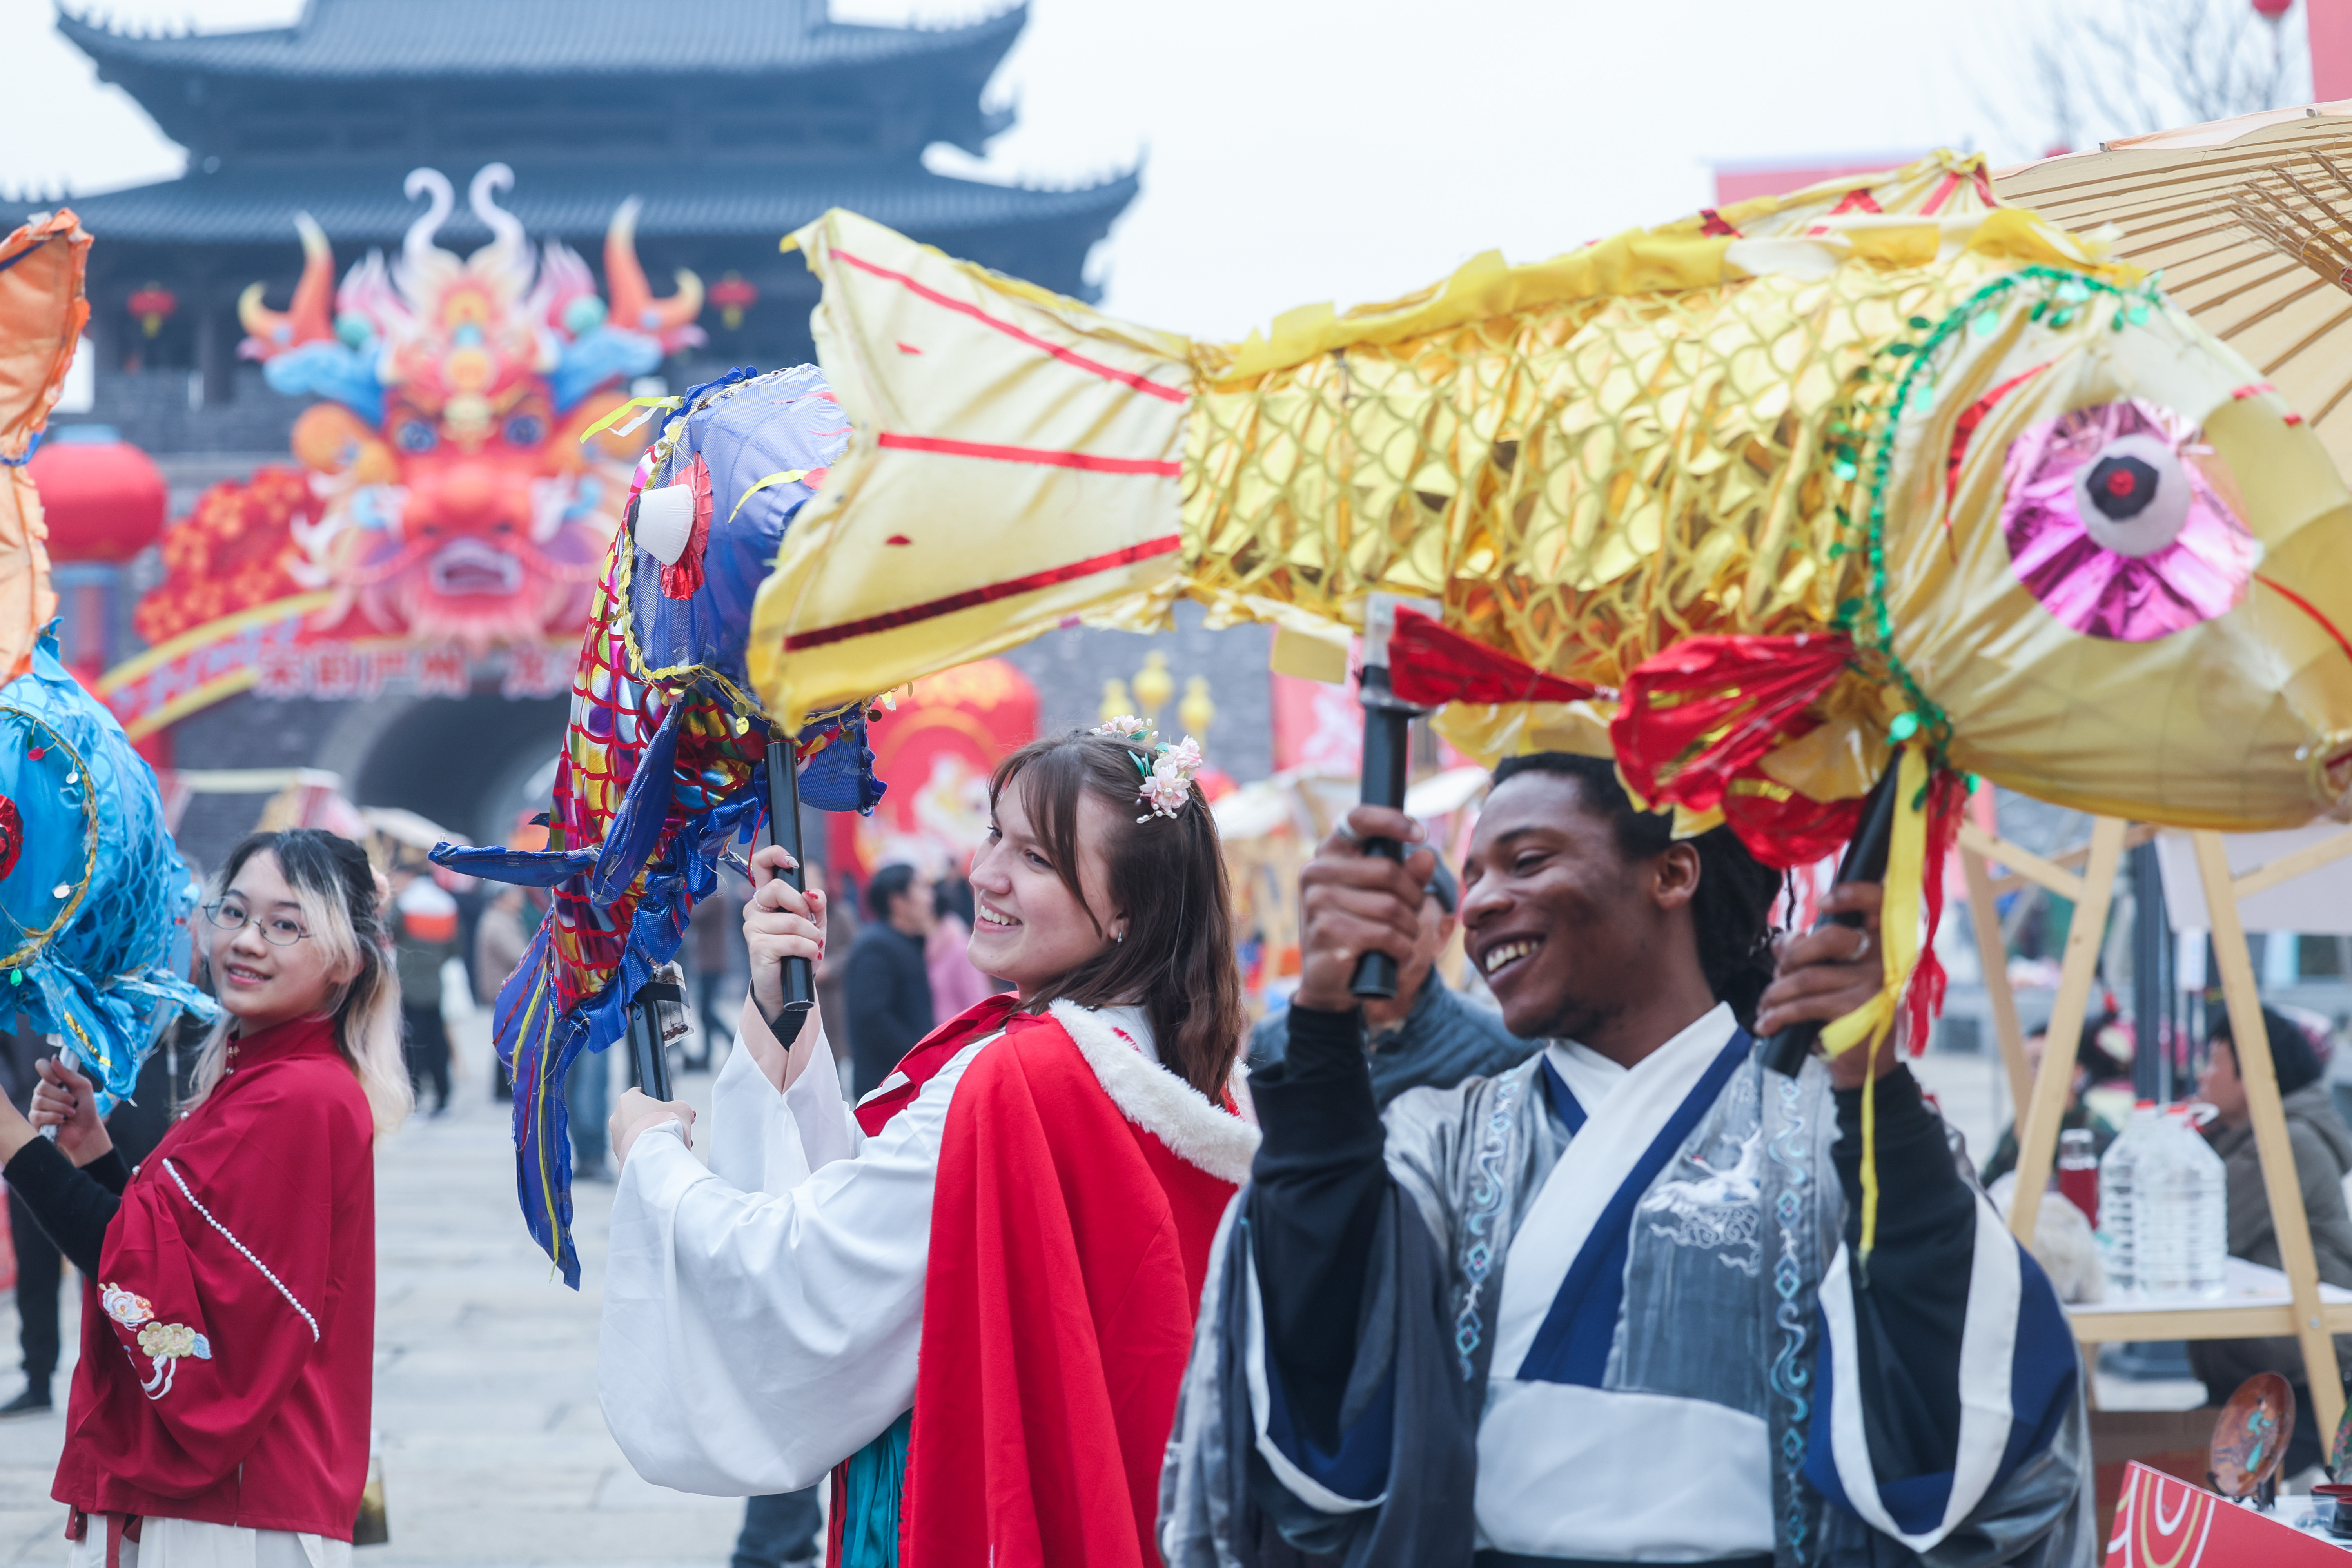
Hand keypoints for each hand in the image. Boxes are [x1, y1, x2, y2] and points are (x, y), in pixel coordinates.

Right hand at [31, 1056, 109, 1166]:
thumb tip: (54, 1059)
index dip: (48, 1071)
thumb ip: (69, 1074)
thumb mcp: (83, 1087)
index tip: (60, 1081)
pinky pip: (39, 1115)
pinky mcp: (35, 1120)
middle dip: (62, 1095)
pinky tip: (63, 1119)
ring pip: (40, 1101)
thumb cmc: (85, 1107)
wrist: (86, 1129)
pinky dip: (54, 1117)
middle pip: (42, 1086)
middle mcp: (42, 1091)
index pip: (42, 1066)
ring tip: (72, 1112)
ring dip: (61, 1107)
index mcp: (54, 1080)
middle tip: (74, 1102)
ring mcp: (37, 1106)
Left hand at [610, 1087, 694, 1164]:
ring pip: (635, 1133)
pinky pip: (633, 1148)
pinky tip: (657, 1153)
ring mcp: (615, 1137)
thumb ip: (680, 1107)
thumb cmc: (666, 1126)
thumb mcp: (681, 1108)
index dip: (655, 1100)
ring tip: (667, 1143)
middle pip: (637, 1115)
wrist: (656, 1153)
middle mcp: (616, 1116)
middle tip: (669, 1128)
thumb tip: (686, 1113)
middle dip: (652, 1121)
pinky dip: (644, 1150)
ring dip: (649, 1136)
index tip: (666, 1109)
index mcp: (628, 1099)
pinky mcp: (618, 1153)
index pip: (640, 1094)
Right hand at [742, 845, 826, 1019]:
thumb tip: (813, 894)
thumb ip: (817, 905)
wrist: (791, 985)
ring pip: (791, 920)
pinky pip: (792, 941)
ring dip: (811, 936)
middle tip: (809, 925)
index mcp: (767, 897)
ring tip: (812, 947)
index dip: (774, 855)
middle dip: (803, 908)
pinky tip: (808, 956)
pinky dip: (808, 949)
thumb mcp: (815, 924)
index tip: (792, 863)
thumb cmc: (800, 951)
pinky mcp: (757, 946)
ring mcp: (752, 927)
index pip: (761, 865)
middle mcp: (755, 908)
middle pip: (778, 889)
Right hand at [1293, 806, 1434, 1012]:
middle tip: (1411, 915)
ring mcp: (1318, 902)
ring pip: (1390, 906)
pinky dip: (1401, 948)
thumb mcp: (1384, 899)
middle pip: (1388, 871)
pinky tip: (1395, 954)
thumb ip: (1406, 876)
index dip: (1391, 820)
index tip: (1419, 833)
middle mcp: (1316, 873)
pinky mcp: (1327, 933)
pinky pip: (1384, 934)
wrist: (1329, 983)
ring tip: (1401, 939)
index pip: (1357, 820)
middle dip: (1413, 897)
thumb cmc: (1358, 933)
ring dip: (1409, 928)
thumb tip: (1426, 855)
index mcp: (1328, 856)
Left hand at [1753, 883, 1896, 1087]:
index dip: (1853, 894)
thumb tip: (1782, 941)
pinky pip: (1803, 1004)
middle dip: (1793, 956)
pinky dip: (1777, 1014)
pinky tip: (1766, 1025)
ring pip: (1808, 976)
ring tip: (1767, 1005)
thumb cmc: (1846, 1012)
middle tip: (1780, 973)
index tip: (1822, 902)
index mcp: (1885, 942)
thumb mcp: (1830, 976)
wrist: (1863, 1064)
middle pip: (1831, 937)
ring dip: (1776, 992)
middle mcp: (1886, 959)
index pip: (1881, 902)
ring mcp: (1873, 984)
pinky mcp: (1856, 1009)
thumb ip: (1809, 952)